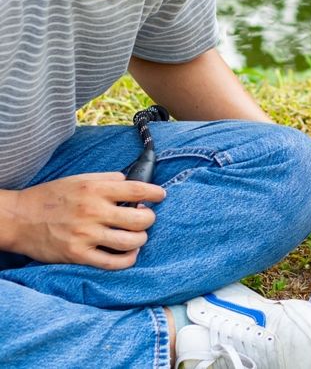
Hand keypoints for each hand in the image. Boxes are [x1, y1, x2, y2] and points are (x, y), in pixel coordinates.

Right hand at [2, 172, 164, 268]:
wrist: (18, 218)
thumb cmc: (51, 197)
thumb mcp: (79, 179)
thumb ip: (107, 180)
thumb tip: (132, 182)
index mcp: (95, 190)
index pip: (137, 190)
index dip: (155, 193)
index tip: (161, 196)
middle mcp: (93, 212)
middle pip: (140, 219)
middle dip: (149, 219)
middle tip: (144, 218)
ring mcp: (85, 235)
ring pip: (132, 242)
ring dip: (141, 239)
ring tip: (136, 236)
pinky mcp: (77, 255)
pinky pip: (113, 263)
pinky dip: (128, 259)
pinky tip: (129, 253)